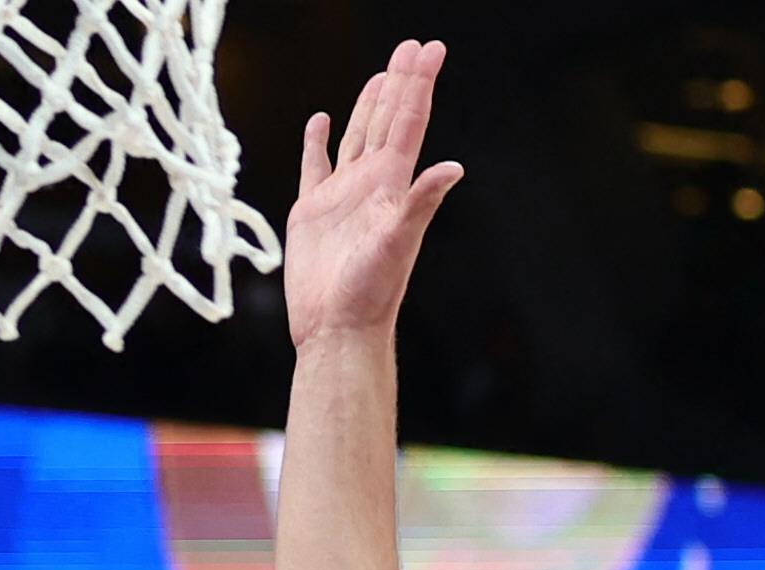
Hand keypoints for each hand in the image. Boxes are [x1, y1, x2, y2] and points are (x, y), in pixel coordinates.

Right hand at [284, 40, 463, 349]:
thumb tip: (453, 168)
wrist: (335, 328)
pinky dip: (316, 142)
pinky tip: (319, 121)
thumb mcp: (399, 242)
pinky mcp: (311, 211)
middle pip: (387, 119)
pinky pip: (315, 166)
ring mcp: (341, 195)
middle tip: (412, 47)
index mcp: (392, 184)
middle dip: (400, 82)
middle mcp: (370, 183)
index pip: (409, 122)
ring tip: (381, 74)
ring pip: (356, 136)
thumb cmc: (370, 292)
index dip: (420, 84)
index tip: (431, 49)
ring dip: (368, 105)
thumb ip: (421, 202)